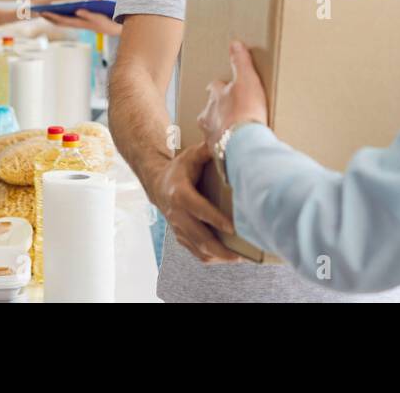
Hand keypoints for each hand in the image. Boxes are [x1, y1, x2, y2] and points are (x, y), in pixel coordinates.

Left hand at [42, 9, 120, 35]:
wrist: (114, 29)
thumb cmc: (106, 22)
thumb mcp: (98, 18)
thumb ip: (87, 14)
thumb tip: (77, 11)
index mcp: (79, 23)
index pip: (62, 19)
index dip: (51, 16)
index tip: (43, 12)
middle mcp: (77, 24)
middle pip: (59, 22)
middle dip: (49, 17)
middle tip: (38, 12)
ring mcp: (79, 24)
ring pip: (62, 22)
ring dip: (53, 18)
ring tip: (45, 13)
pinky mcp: (82, 23)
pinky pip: (67, 20)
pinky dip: (60, 17)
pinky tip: (58, 13)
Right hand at [153, 142, 239, 263]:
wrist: (157, 183)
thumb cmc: (179, 168)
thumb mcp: (190, 155)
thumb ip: (207, 150)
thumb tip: (227, 141)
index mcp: (180, 193)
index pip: (199, 210)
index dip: (216, 219)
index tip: (233, 227)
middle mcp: (177, 214)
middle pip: (199, 236)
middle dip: (221, 248)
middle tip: (241, 254)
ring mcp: (178, 228)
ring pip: (198, 249)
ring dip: (218, 256)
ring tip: (238, 258)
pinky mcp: (180, 236)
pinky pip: (195, 253)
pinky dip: (211, 258)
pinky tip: (227, 257)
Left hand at [197, 41, 267, 146]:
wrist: (244, 143)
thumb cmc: (247, 111)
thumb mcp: (247, 80)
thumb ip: (240, 62)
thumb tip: (234, 43)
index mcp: (216, 96)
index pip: (215, 86)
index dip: (220, 86)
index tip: (223, 86)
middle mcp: (208, 115)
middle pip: (209, 109)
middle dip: (216, 108)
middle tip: (226, 109)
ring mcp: (211, 135)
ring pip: (211, 128)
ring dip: (218, 128)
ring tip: (228, 131)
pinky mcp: (217, 152)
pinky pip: (218, 147)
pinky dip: (223, 146)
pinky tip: (230, 149)